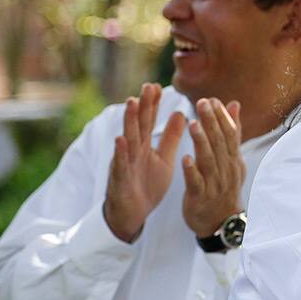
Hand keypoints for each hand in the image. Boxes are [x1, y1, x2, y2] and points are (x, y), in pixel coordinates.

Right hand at [104, 83, 186, 242]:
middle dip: (143, 105)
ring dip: (129, 121)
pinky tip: (121, 139)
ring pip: (127, 139)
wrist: (132, 214)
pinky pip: (120, 164)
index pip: (148, 121)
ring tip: (132, 103)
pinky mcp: (120, 179)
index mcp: (143, 145)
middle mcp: (132, 151)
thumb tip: (180, 113)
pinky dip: (120, 153)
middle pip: (138, 124)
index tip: (157, 85)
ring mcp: (124, 163)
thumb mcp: (163, 158)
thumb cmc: (146, 184)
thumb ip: (170, 138)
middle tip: (148, 86)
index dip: (152, 104)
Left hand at [181, 98, 246, 237]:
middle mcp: (226, 170)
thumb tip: (234, 104)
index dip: (221, 117)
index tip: (212, 100)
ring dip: (201, 142)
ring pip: (208, 160)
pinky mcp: (200, 197)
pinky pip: (196, 182)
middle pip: (219, 144)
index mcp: (233, 159)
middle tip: (202, 103)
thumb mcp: (232, 159)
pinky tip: (185, 158)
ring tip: (192, 125)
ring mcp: (214, 184)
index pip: (229, 134)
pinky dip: (191, 170)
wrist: (221, 223)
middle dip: (211, 123)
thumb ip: (232, 132)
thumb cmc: (223, 186)